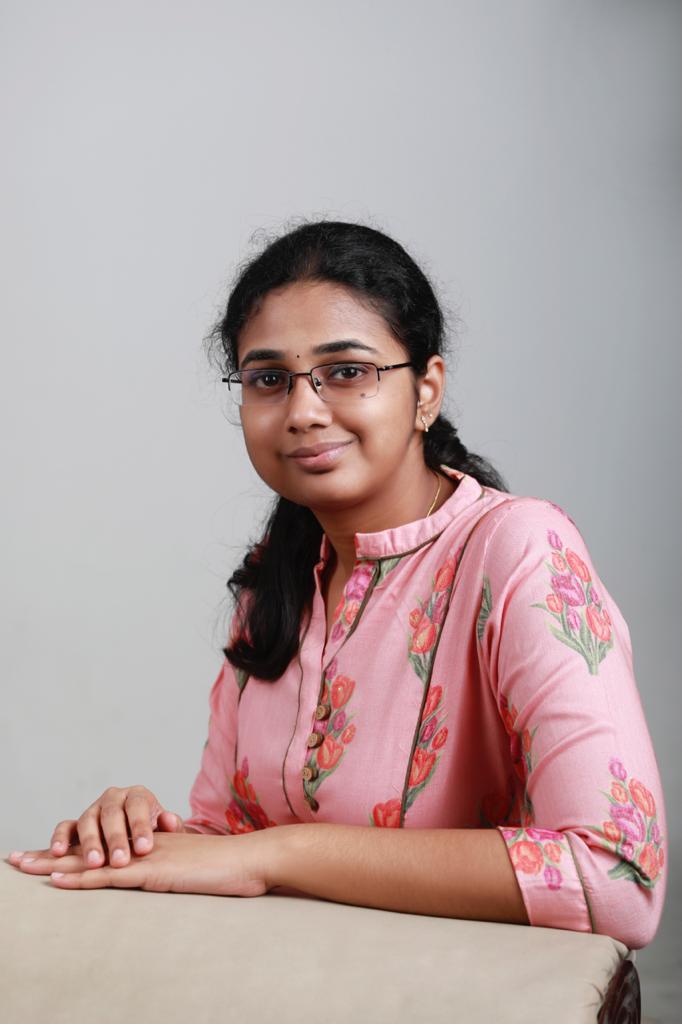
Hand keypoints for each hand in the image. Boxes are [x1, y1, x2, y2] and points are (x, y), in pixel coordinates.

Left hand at [6, 831, 276, 896]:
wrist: (249, 859)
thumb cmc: (228, 868)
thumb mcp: (193, 868)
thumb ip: (173, 869)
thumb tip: (163, 876)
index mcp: (147, 845)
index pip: (103, 846)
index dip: (70, 850)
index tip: (41, 856)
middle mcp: (139, 845)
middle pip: (87, 847)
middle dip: (49, 853)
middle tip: (14, 858)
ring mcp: (144, 856)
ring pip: (91, 858)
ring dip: (53, 862)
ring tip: (22, 866)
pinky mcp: (150, 871)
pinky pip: (109, 874)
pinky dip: (80, 877)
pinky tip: (58, 878)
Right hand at [12, 785, 184, 868]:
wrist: (137, 837)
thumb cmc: (154, 835)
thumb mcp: (168, 831)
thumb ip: (172, 826)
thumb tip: (169, 819)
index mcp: (137, 795)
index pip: (138, 806)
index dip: (140, 827)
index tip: (145, 849)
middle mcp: (113, 798)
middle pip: (112, 814)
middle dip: (116, 839)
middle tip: (120, 862)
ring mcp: (93, 809)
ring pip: (88, 820)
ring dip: (90, 842)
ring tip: (95, 863)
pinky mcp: (76, 824)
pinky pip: (65, 827)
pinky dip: (60, 838)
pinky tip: (58, 853)